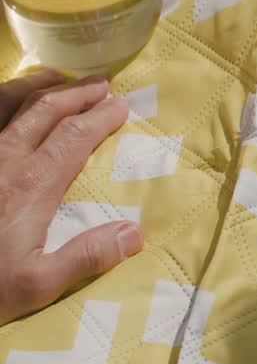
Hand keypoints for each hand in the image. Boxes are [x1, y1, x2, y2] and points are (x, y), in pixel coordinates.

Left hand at [0, 70, 142, 325]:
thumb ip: (86, 257)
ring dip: (35, 86)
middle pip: (43, 110)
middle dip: (76, 93)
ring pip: (5, 104)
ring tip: (55, 78)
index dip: (101, 117)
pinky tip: (6, 106)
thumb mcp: (36, 285)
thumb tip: (135, 232)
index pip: (74, 136)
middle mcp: (3, 160)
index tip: (122, 106)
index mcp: (30, 186)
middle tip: (100, 85)